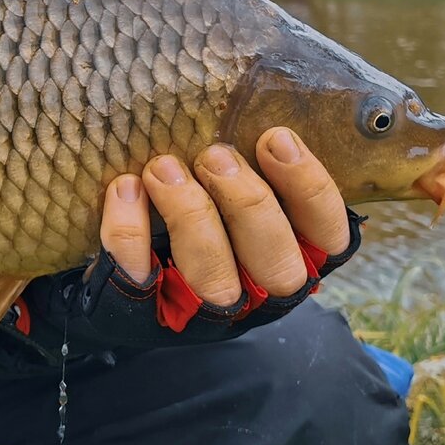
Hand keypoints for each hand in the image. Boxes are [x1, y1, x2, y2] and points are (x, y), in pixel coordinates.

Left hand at [99, 126, 350, 305]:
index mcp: (289, 264)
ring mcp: (201, 316)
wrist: (116, 292)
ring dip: (191, 215)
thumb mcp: (231, 207)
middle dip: (249, 203)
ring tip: (164, 167)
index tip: (277, 139)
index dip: (310, 190)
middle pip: (276, 264)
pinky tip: (126, 188)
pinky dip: (129, 231)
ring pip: (213, 278)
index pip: (328, 238)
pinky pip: (138, 278)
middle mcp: (255, 299)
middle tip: (215, 156)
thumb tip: (245, 125)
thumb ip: (246, 179)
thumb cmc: (191, 232)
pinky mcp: (144, 319)